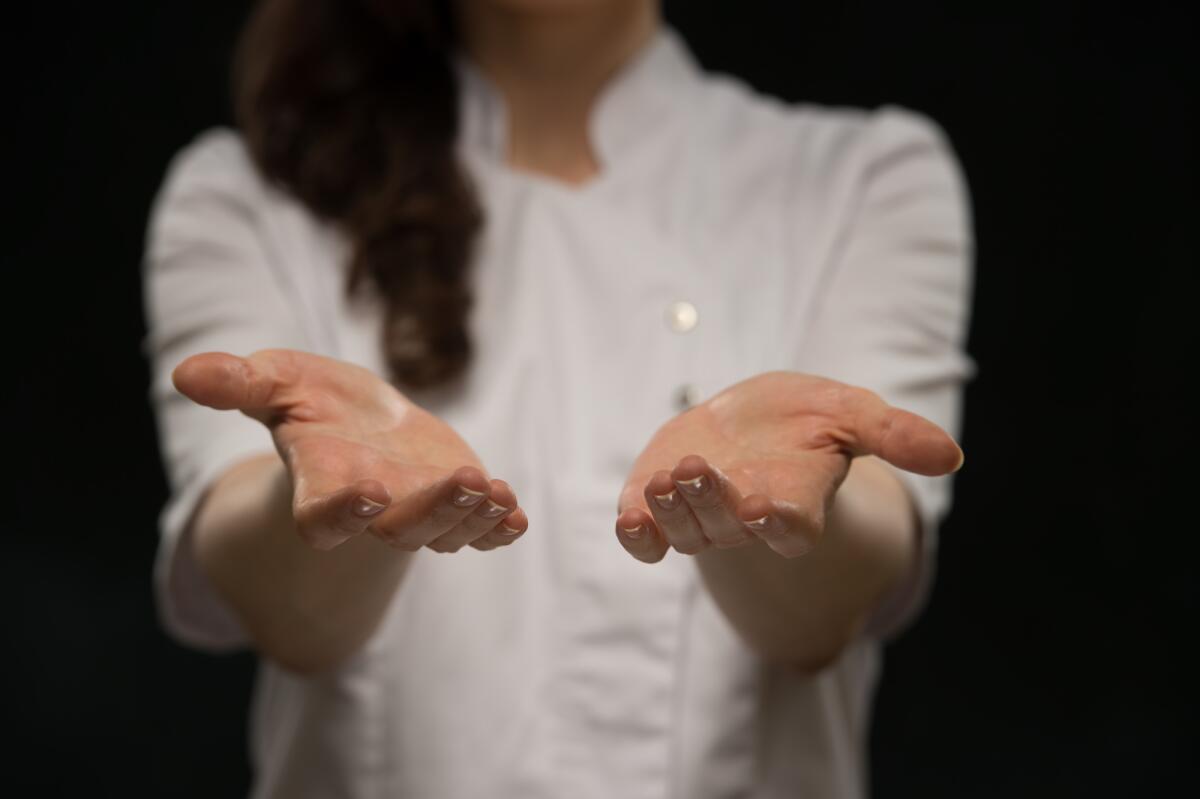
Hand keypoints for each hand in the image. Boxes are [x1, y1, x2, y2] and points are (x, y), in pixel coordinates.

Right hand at [172, 348, 527, 551]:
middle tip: (464, 482)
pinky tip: (513, 516)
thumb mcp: (275, 383)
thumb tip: (183, 373)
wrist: (358, 425)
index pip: (323, 516)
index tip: (367, 490)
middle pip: (401, 527)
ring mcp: (417, 511)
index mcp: (322, 485)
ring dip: (471, 517)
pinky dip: (494, 528)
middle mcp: (373, 509)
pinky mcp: (453, 505)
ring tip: (495, 495)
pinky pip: (476, 530)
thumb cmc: (312, 404)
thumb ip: (238, 384)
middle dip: (434, 510)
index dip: (341, 511)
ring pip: (445, 530)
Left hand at [614, 371, 962, 561]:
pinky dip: (637, 533)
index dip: (779, 522)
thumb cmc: (805, 418)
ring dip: (671, 511)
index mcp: (796, 502)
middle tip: (695, 470)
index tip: (765, 507)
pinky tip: (630, 517)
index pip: (792, 528)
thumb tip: (953, 456)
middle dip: (709, 502)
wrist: (752, 418)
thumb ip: (893, 435)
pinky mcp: (660, 510)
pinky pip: (647, 538)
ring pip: (685, 531)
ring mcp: (701, 519)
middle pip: (728, 527)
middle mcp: (747, 520)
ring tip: (662, 479)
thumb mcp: (850, 413)